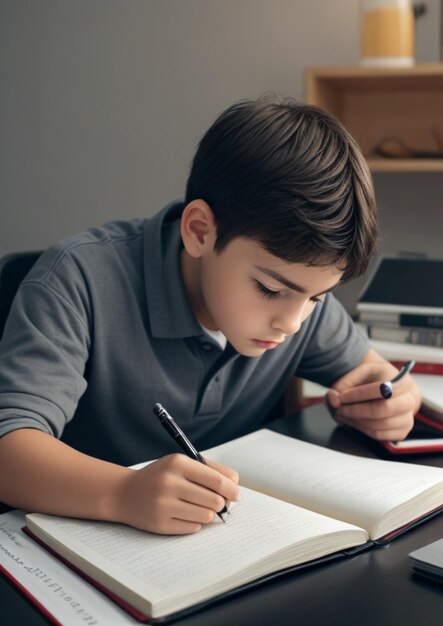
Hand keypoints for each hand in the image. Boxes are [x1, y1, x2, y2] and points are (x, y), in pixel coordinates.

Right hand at [114, 454, 238, 534]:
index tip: (235, 494)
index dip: (231, 488)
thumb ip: (209, 470)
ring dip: (208, 513)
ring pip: (206, 515)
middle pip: (214, 499)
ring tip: (199, 507)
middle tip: (219, 502)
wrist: (124, 493)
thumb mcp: (180, 463)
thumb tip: (235, 486)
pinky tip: (185, 514)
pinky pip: (193, 527)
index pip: (216, 479)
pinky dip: (195, 522)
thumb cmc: (160, 476)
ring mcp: (163, 505)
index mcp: (177, 463)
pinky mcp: (160, 524)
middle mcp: (169, 483)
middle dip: (221, 503)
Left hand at [326, 353, 421, 441]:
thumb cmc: (372, 380)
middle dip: (357, 411)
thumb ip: (342, 384)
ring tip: (343, 413)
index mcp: (401, 380)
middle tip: (340, 409)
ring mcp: (408, 418)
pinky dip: (363, 429)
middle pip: (384, 409)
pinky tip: (353, 421)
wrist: (388, 389)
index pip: (382, 389)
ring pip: (381, 425)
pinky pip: (381, 435)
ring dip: (357, 421)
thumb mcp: (358, 374)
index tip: (341, 396)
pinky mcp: (402, 431)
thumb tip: (333, 399)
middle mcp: (410, 400)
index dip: (359, 394)